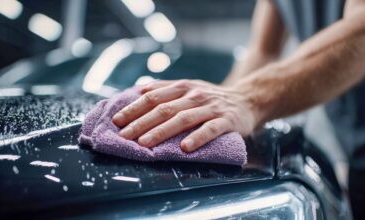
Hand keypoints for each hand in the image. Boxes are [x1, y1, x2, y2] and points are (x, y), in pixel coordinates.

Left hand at [112, 79, 257, 151]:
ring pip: (183, 118)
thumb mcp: (190, 88)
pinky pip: (210, 129)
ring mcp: (211, 107)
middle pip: (164, 108)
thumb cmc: (212, 98)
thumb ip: (168, 89)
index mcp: (183, 87)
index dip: (134, 108)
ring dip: (162, 131)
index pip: (153, 97)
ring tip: (145, 143)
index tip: (117, 121)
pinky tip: (184, 148)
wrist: (247, 99)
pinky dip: (197, 137)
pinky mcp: (226, 120)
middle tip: (123, 136)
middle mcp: (194, 95)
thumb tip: (140, 90)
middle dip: (141, 122)